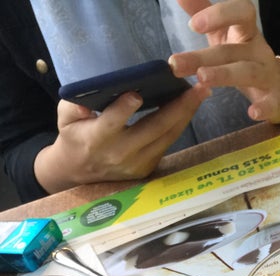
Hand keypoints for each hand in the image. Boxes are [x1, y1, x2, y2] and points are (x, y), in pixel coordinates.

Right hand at [34, 83, 207, 193]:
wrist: (80, 172)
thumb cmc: (74, 136)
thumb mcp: (65, 119)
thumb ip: (73, 106)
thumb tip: (89, 98)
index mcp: (96, 140)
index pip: (111, 123)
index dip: (123, 110)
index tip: (137, 94)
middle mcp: (120, 154)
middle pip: (153, 129)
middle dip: (177, 107)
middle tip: (197, 87)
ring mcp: (137, 163)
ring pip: (166, 136)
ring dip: (186, 114)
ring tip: (202, 93)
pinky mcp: (148, 167)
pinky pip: (167, 142)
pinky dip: (179, 123)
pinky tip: (190, 107)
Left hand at [170, 0, 279, 122]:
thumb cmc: (246, 58)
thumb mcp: (224, 35)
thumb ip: (203, 13)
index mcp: (246, 32)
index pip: (240, 13)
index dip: (219, 15)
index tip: (193, 24)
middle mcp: (258, 50)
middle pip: (231, 50)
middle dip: (203, 56)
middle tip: (175, 64)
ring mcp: (268, 74)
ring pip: (247, 72)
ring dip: (224, 74)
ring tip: (202, 79)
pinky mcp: (276, 100)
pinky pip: (271, 103)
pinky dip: (263, 107)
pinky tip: (252, 113)